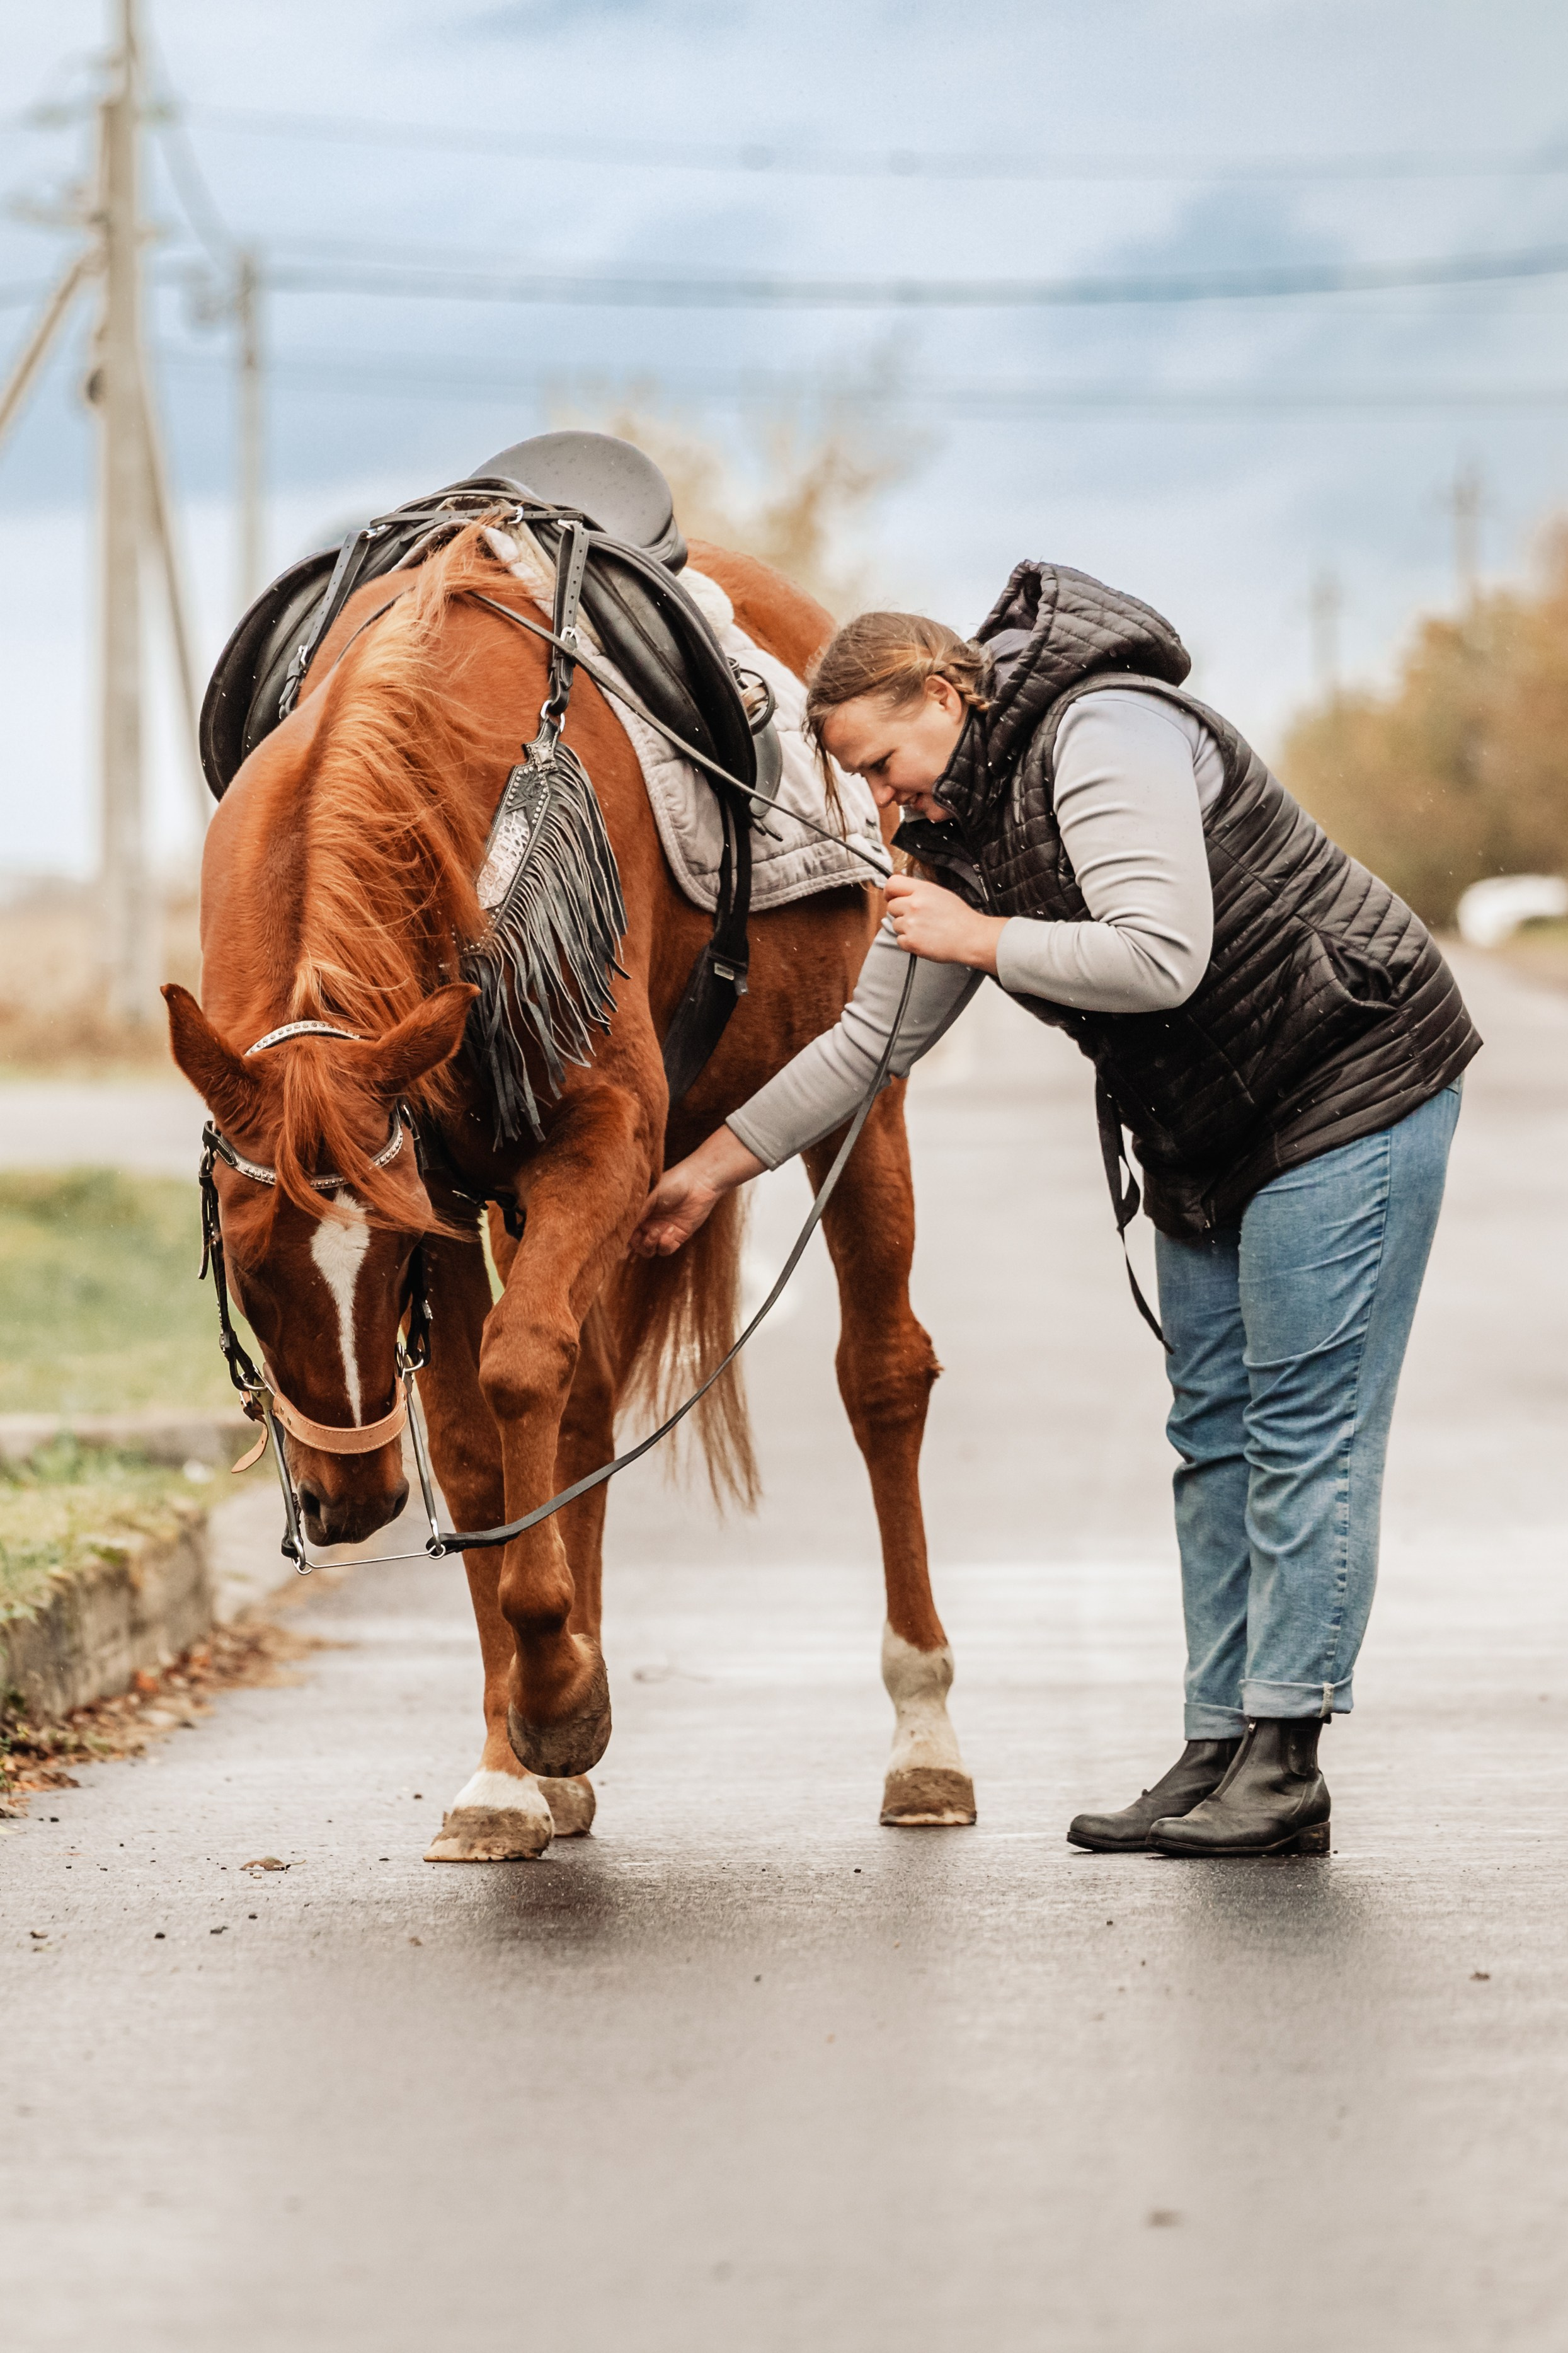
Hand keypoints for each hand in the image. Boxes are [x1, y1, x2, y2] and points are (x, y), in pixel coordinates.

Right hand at [629, 1125, 765, 1257]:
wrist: (699, 1182)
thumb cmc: (673, 1182)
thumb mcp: (651, 1195)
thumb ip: (639, 1211)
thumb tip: (625, 1228)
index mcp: (640, 1212)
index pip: (627, 1230)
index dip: (623, 1237)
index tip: (622, 1237)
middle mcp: (650, 1223)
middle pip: (636, 1245)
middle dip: (637, 1244)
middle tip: (643, 1233)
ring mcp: (663, 1231)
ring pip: (649, 1250)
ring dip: (649, 1245)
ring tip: (656, 1232)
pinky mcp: (678, 1236)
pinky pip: (666, 1249)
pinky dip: (665, 1245)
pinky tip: (670, 1231)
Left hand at [883, 873, 1006, 971]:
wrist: (971, 938)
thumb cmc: (961, 918)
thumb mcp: (942, 894)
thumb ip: (921, 893)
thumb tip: (905, 894)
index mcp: (923, 891)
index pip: (892, 884)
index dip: (889, 891)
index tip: (890, 897)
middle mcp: (914, 905)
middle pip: (891, 907)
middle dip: (900, 912)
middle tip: (916, 918)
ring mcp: (911, 924)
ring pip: (895, 924)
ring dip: (906, 928)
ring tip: (924, 930)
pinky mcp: (911, 941)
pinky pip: (899, 941)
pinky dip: (909, 942)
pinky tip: (924, 939)